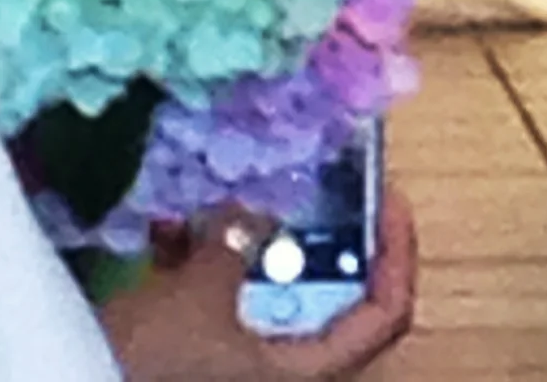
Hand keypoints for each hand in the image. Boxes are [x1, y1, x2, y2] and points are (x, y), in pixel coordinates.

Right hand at [101, 190, 416, 379]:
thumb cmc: (150, 365)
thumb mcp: (199, 295)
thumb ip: (236, 244)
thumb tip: (247, 212)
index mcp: (305, 375)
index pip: (385, 314)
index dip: (396, 252)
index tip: (386, 193)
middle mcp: (279, 378)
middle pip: (324, 298)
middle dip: (306, 237)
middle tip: (299, 184)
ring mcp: (234, 373)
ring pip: (263, 298)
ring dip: (245, 245)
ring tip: (218, 199)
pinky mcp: (191, 365)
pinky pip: (214, 308)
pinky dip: (200, 268)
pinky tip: (167, 230)